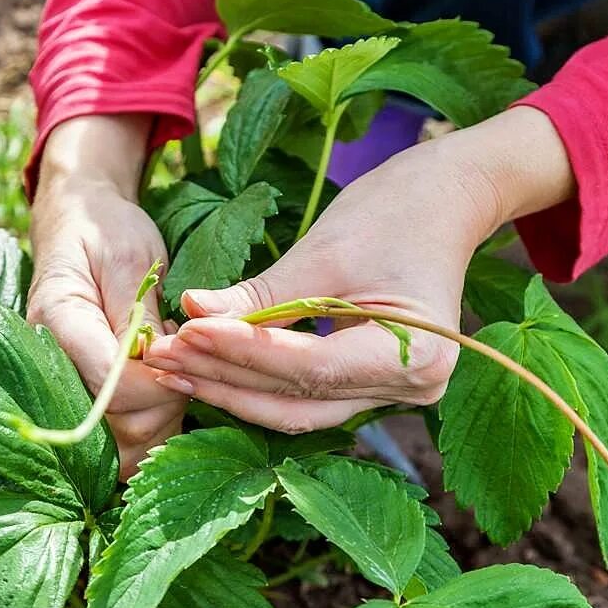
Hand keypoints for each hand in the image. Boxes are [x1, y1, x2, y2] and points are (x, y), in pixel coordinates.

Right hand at [27, 115, 185, 476]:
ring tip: (175, 363)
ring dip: (165, 414)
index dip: (158, 382)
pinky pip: (125, 435)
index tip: (187, 354)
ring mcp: (68, 386)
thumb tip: (159, 360)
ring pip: (124, 441)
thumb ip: (142, 313)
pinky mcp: (89, 397)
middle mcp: (52, 366)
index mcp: (56, 324)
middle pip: (118, 425)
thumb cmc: (106, 231)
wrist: (80, 224)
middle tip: (186, 357)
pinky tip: (167, 380)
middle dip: (166, 402)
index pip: (110, 386)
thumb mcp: (131, 258)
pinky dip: (157, 420)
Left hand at [142, 106, 573, 432]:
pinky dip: (256, 380)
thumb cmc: (395, 212)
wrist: (445, 201)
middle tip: (162, 355)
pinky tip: (206, 364)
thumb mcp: (323, 251)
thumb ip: (260, 296)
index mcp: (416, 356)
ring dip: (232, 387)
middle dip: (225, 379)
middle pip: (299, 400)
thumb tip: (190, 312)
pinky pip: (306, 394)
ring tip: (172, 362)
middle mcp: (413, 390)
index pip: (309, 367)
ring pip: (297, 406)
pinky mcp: (372, 384)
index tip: (185, 331)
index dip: (242, 353)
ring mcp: (395, 394)